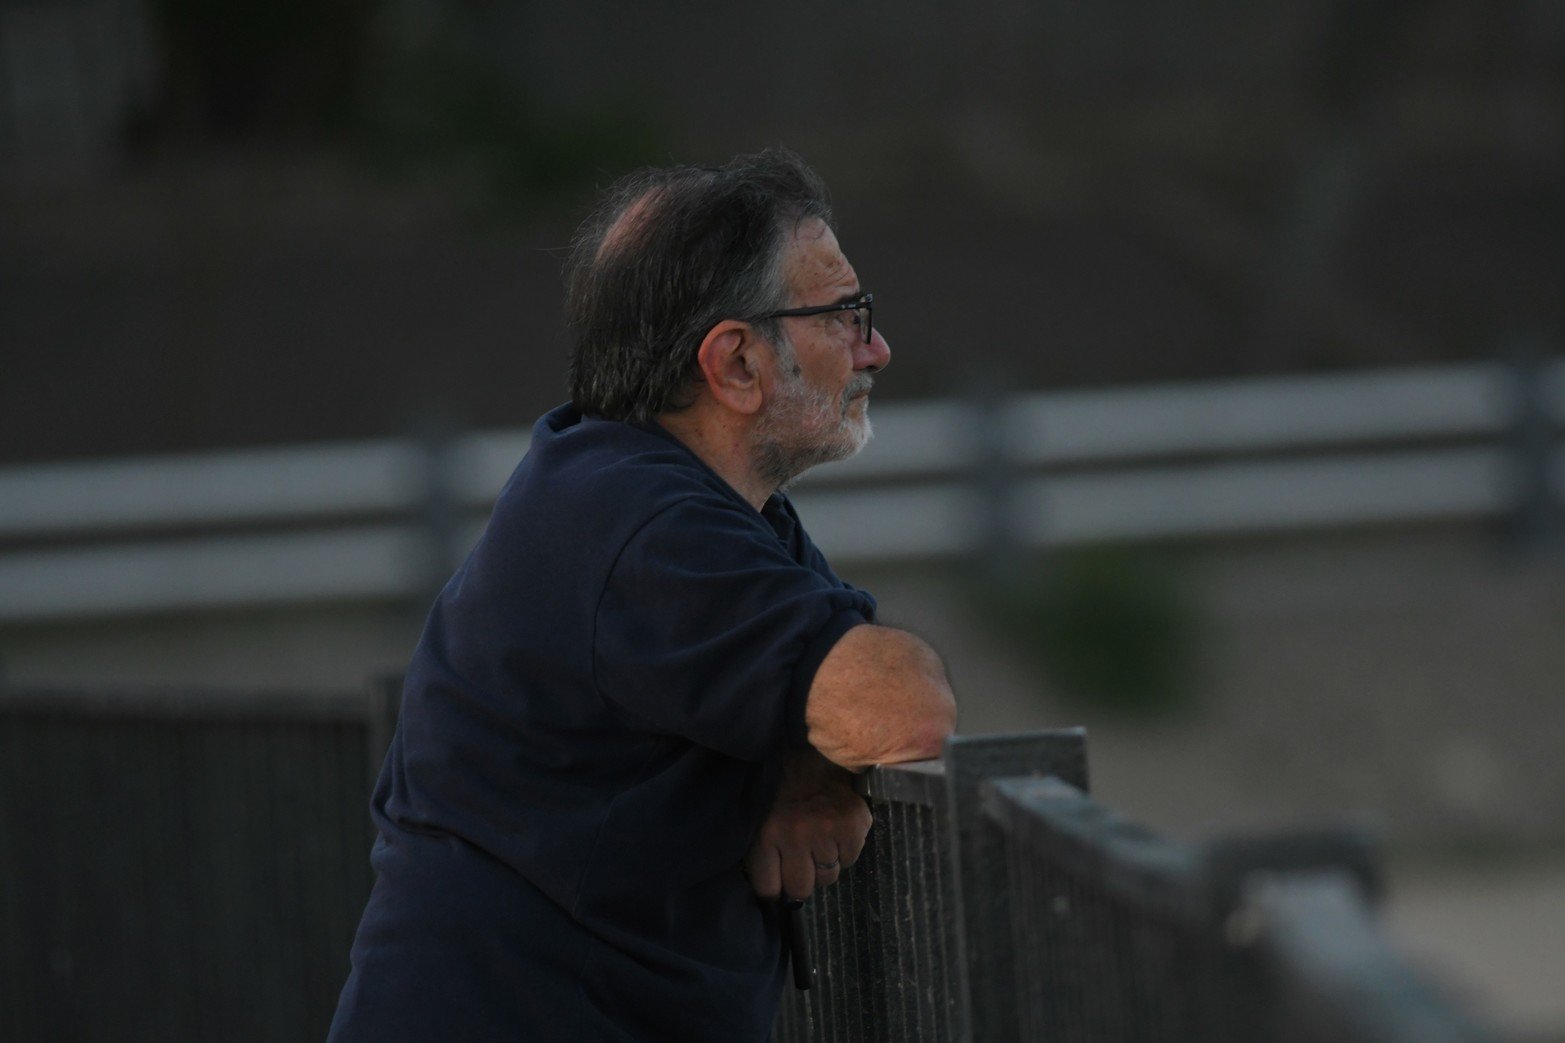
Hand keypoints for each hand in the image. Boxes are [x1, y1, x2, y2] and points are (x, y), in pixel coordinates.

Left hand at [744, 748, 872, 899]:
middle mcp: (795, 836)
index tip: (779, 879)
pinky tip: (836, 829)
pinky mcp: (852, 825)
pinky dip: (845, 849)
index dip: (775, 887)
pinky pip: (850, 859)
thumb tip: (771, 891)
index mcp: (765, 834)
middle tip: (802, 860)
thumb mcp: (759, 817)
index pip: (769, 888)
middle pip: (801, 888)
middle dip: (802, 879)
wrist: (813, 750)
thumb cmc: (782, 786)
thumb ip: (761, 852)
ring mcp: (826, 831)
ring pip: (828, 876)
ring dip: (824, 862)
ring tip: (819, 837)